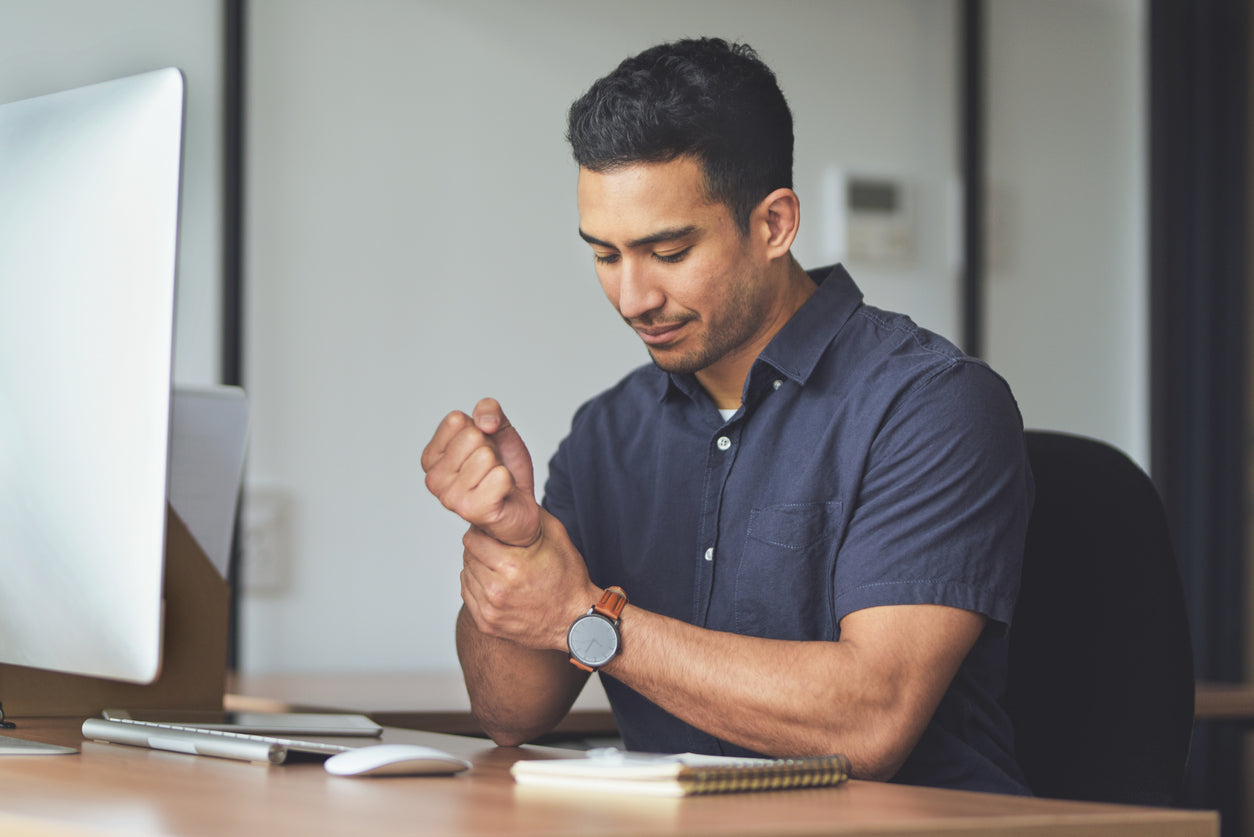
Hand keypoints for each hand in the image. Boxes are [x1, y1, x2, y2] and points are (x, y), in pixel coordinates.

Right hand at [421, 398, 540, 546]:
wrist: (520, 506)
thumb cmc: (504, 469)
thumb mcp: (498, 430)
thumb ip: (488, 410)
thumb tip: (485, 422)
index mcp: (431, 457)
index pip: (456, 420)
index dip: (479, 430)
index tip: (482, 449)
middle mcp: (434, 478)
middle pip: (472, 437)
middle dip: (492, 449)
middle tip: (492, 469)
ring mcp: (450, 497)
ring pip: (486, 456)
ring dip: (499, 466)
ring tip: (495, 482)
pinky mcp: (471, 510)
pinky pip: (500, 476)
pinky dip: (508, 482)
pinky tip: (501, 494)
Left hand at [459, 510, 599, 650]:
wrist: (575, 621)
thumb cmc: (568, 579)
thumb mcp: (557, 537)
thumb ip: (530, 515)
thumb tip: (511, 496)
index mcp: (512, 566)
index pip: (472, 539)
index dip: (482, 532)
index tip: (493, 533)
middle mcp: (497, 590)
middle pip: (467, 556)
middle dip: (480, 548)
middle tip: (498, 549)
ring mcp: (490, 610)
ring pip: (466, 574)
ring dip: (478, 567)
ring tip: (499, 567)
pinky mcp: (487, 624)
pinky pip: (467, 594)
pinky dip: (477, 586)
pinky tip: (496, 583)